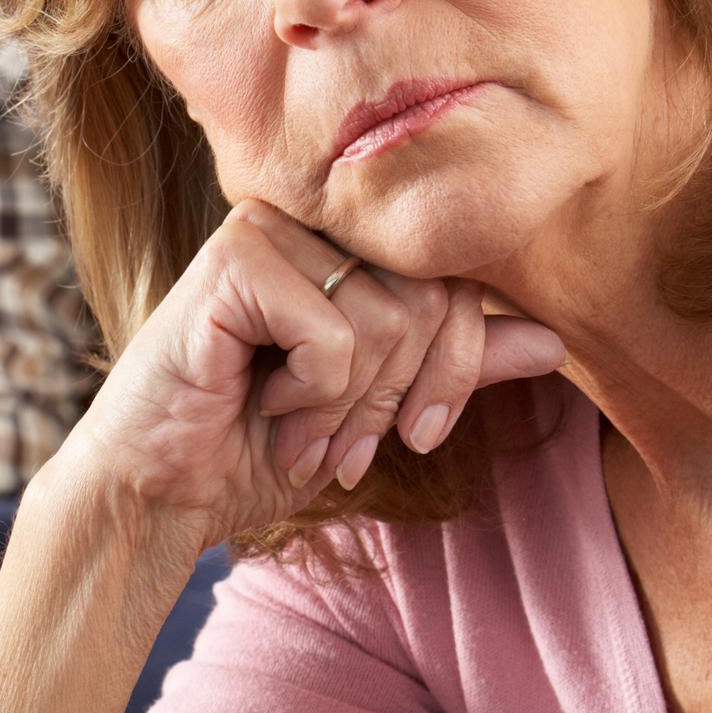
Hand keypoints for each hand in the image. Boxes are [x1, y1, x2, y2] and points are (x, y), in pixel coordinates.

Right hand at [56, 198, 565, 558]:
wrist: (157, 491)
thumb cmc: (254, 447)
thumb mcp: (377, 408)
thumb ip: (453, 365)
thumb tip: (554, 340)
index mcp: (346, 244)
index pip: (459, 285)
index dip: (456, 373)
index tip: (415, 437)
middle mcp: (311, 220)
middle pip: (433, 301)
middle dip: (396, 399)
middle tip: (340, 448)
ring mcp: (270, 230)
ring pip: (388, 320)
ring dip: (346, 408)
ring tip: (294, 429)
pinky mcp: (235, 259)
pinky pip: (336, 335)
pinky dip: (310, 396)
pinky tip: (259, 402)